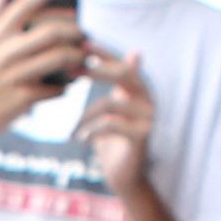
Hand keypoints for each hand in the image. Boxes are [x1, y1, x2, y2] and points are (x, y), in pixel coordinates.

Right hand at [0, 0, 91, 145]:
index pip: (27, 2)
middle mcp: (4, 51)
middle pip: (51, 32)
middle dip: (75, 31)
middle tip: (85, 34)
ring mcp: (14, 75)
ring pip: (59, 58)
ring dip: (78, 57)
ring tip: (84, 57)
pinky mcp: (23, 98)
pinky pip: (57, 87)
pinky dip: (68, 85)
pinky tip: (71, 82)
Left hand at [82, 48, 157, 192]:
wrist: (124, 176)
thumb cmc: (114, 140)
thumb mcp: (111, 107)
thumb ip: (110, 82)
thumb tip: (110, 51)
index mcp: (139, 90)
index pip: (122, 63)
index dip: (103, 52)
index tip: (81, 43)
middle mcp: (148, 100)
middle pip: (124, 74)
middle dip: (96, 70)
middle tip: (72, 70)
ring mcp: (148, 119)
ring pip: (110, 104)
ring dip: (85, 115)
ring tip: (73, 128)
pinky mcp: (142, 137)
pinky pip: (112, 125)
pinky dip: (92, 130)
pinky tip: (81, 138)